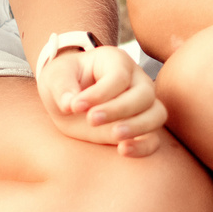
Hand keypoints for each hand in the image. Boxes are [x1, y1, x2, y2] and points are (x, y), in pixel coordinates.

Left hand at [37, 44, 167, 157]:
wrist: (69, 96)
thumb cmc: (65, 80)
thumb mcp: (56, 76)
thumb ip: (62, 87)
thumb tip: (69, 104)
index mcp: (116, 61)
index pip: (118, 76)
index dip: (99, 93)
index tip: (75, 106)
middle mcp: (136, 80)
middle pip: (144, 94)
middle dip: (119, 109)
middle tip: (91, 119)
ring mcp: (143, 105)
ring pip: (156, 114)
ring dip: (137, 127)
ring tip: (114, 136)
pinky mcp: (140, 128)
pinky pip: (153, 139)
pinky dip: (143, 147)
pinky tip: (123, 150)